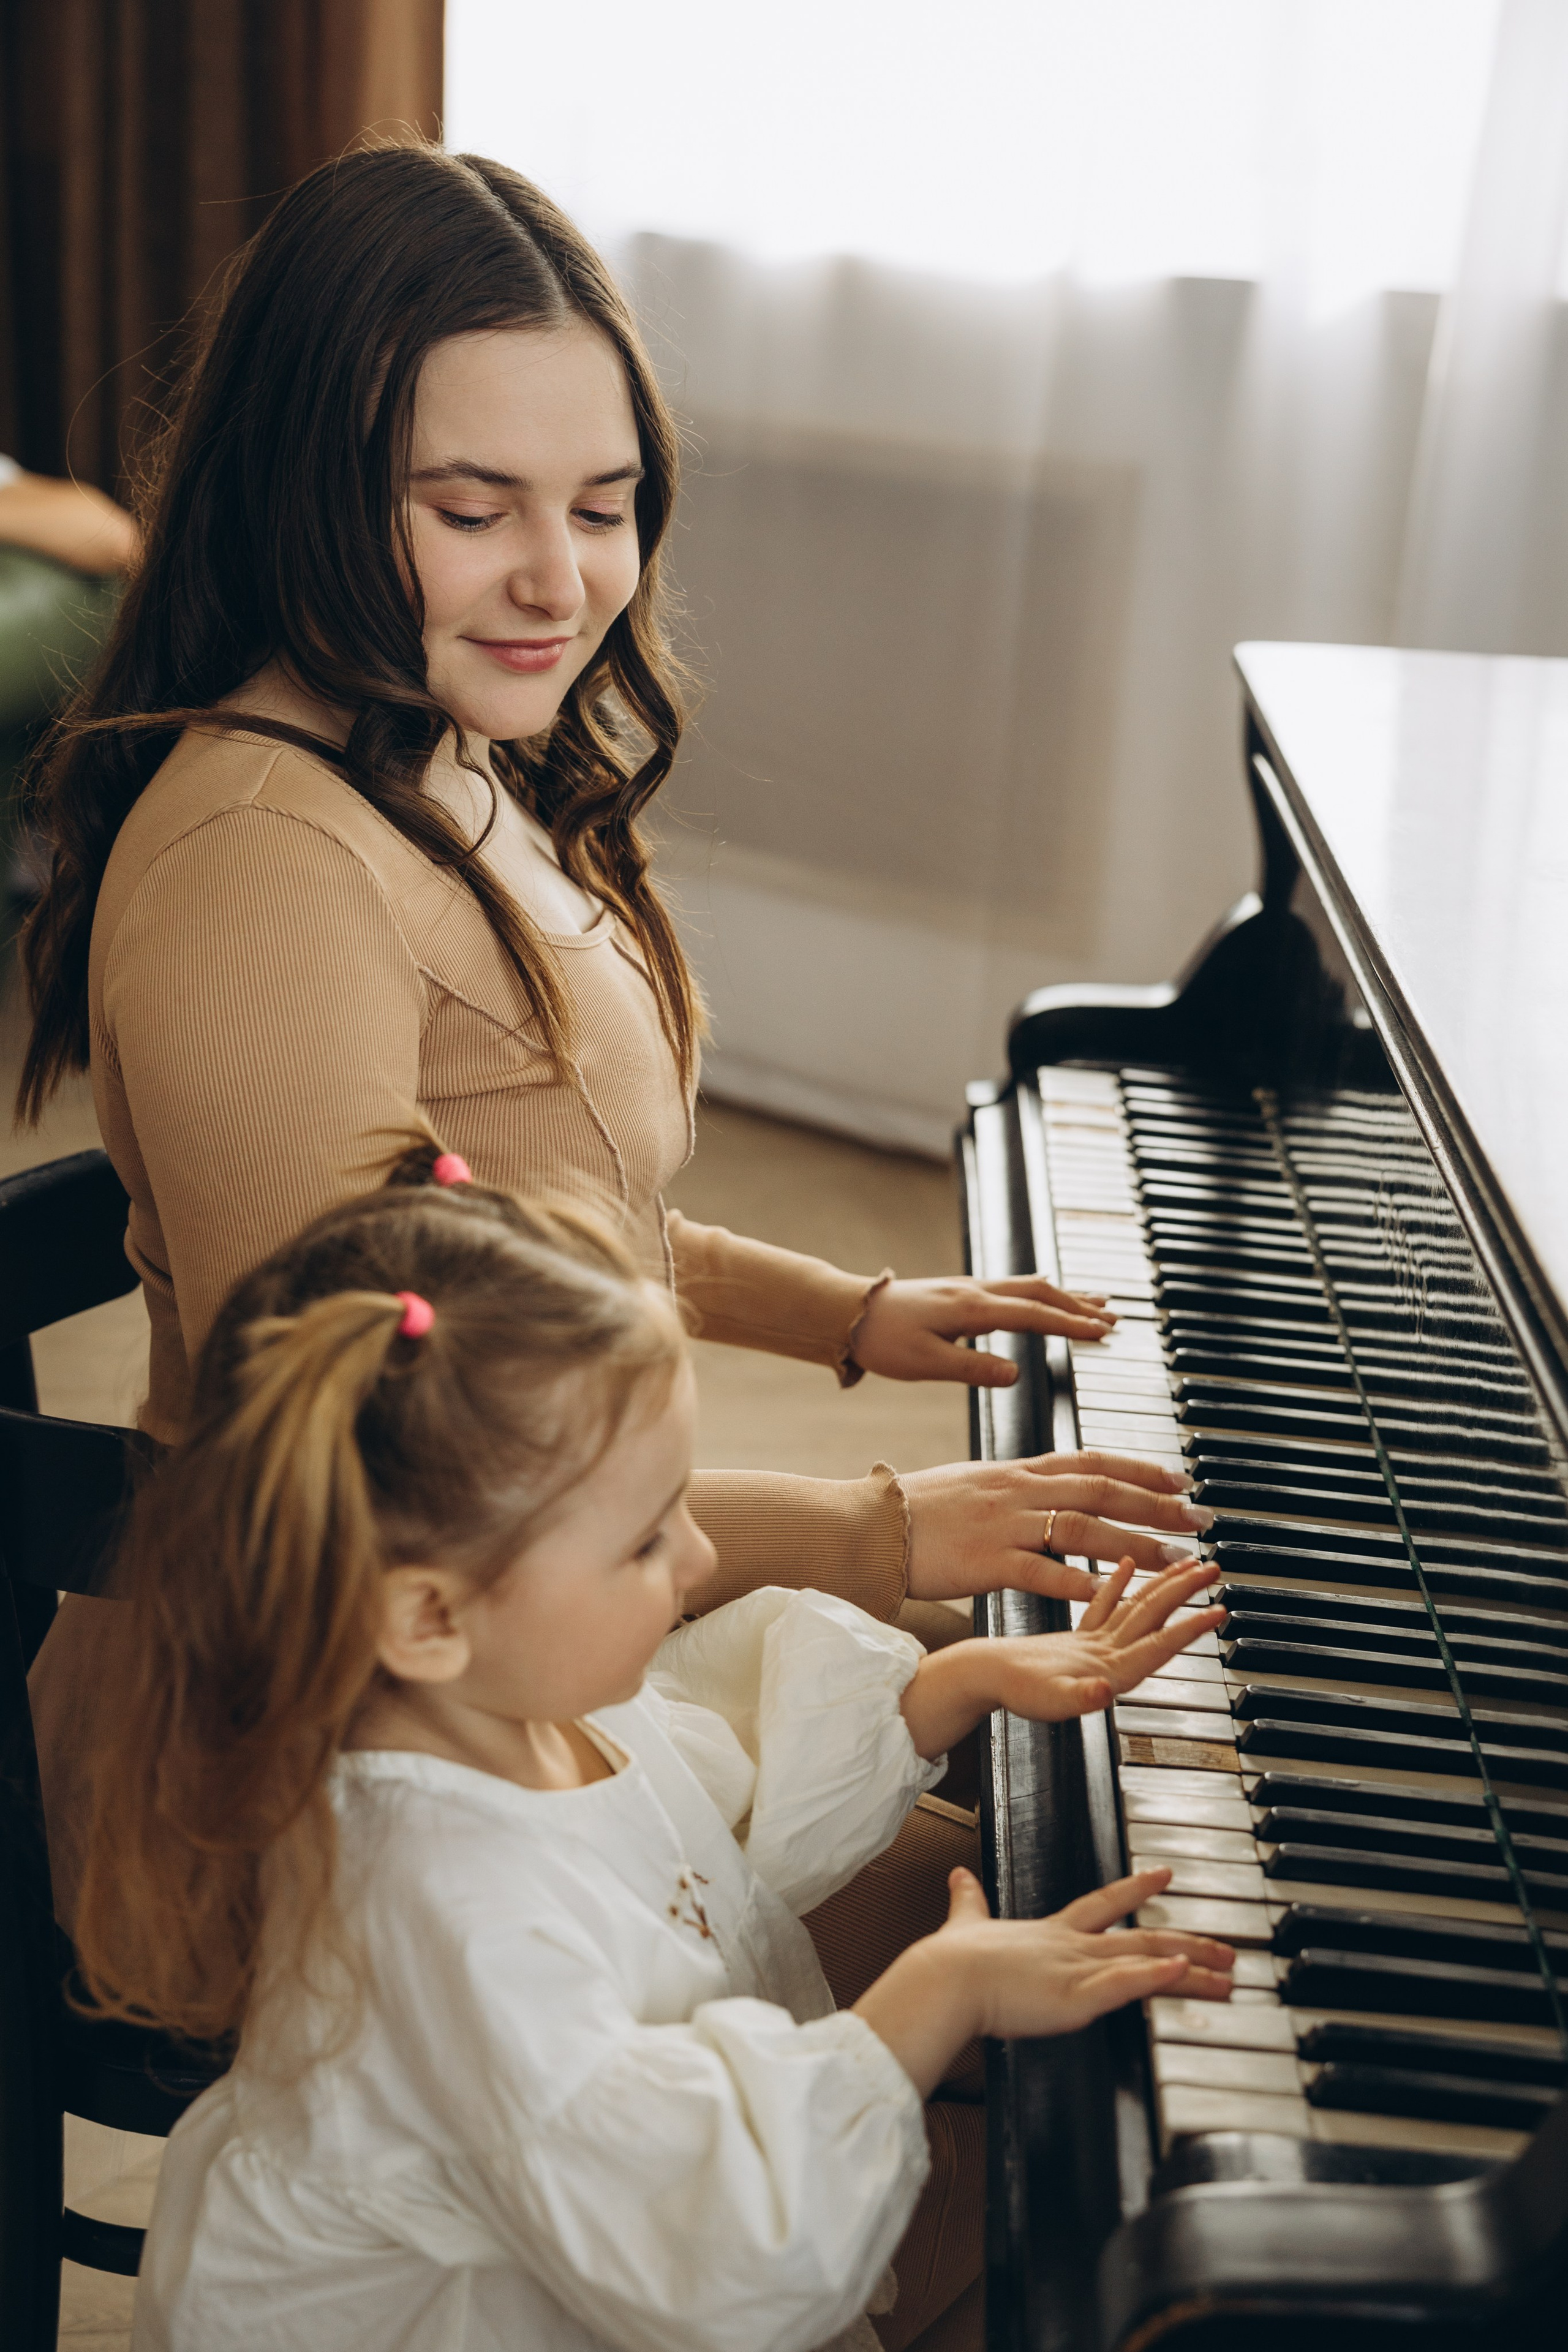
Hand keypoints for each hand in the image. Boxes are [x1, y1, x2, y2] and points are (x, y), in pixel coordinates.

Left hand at [852, 1275, 1114, 1383]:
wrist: (847, 1312)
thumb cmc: (882, 1339)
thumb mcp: (926, 1363)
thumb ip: (973, 1368)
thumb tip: (1017, 1373)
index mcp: (971, 1308)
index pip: (1034, 1315)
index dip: (1071, 1324)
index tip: (1103, 1332)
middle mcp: (975, 1291)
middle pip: (1040, 1292)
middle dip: (1079, 1305)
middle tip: (1113, 1319)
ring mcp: (969, 1288)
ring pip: (1029, 1286)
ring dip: (1064, 1295)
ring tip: (1096, 1303)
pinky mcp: (960, 1293)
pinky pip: (1013, 1288)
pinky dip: (1041, 1293)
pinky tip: (1047, 1297)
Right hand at [854, 1865, 1232, 2096]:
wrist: (945, 1980)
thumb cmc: (952, 1962)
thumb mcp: (966, 1922)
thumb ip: (969, 1900)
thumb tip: (958, 1875)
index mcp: (1051, 1933)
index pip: (1103, 1904)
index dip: (1136, 1890)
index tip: (1165, 1874)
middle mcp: (1072, 1947)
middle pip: (1143, 1941)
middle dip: (1188, 1943)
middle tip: (1226, 1947)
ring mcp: (1078, 1971)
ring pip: (1147, 1964)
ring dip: (1192, 1969)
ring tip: (1227, 1973)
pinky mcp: (1075, 1998)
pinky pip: (1125, 1984)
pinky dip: (1157, 1977)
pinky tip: (1185, 1971)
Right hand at [899, 1559, 1223, 1758]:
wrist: (980, 1681)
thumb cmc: (1008, 1692)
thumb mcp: (1045, 1698)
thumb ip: (1077, 1696)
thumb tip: (1103, 1693)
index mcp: (1108, 1670)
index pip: (1157, 1646)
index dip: (1189, 1630)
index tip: (1216, 1611)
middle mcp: (1109, 1658)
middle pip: (1155, 1621)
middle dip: (1187, 1596)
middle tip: (1213, 1569)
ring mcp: (1095, 1647)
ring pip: (1136, 1610)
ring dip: (1164, 1588)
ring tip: (1187, 1564)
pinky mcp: (1078, 1638)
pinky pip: (1106, 1604)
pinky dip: (1120, 1584)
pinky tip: (1129, 1564)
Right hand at [900, 1451, 1212, 1601]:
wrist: (867, 1524)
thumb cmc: (911, 1510)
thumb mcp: (968, 1482)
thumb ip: (1007, 1487)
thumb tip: (1031, 1486)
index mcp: (1014, 1471)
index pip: (1090, 1461)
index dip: (1139, 1469)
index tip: (1177, 1479)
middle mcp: (1017, 1490)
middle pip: (1101, 1491)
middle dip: (1156, 1505)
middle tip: (1198, 1519)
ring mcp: (1004, 1524)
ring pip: (1085, 1528)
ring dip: (1136, 1545)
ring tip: (1175, 1561)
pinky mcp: (987, 1561)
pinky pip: (1044, 1571)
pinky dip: (1081, 1582)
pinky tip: (1113, 1594)